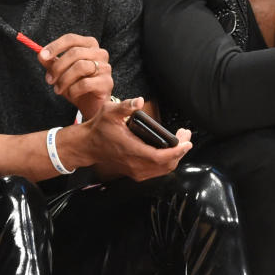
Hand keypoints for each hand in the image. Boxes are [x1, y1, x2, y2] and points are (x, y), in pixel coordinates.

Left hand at [38, 33, 112, 119]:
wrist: (91, 105)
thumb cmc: (76, 85)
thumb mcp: (60, 73)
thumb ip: (51, 63)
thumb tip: (41, 55)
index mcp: (89, 45)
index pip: (71, 39)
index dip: (55, 46)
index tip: (42, 56)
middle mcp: (100, 53)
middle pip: (75, 52)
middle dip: (58, 67)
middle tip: (49, 80)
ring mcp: (105, 67)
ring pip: (81, 67)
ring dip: (64, 80)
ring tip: (58, 90)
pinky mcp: (107, 83)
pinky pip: (86, 83)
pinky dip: (74, 90)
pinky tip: (71, 94)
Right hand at [71, 97, 191, 180]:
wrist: (88, 145)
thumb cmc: (99, 128)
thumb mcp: (110, 112)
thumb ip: (125, 106)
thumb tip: (138, 101)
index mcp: (131, 150)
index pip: (160, 156)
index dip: (176, 151)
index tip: (186, 142)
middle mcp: (135, 164)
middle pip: (166, 164)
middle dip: (180, 150)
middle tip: (185, 135)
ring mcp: (136, 170)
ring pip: (164, 169)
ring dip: (175, 156)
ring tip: (180, 141)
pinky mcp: (136, 172)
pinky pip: (157, 171)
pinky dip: (167, 162)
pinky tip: (170, 151)